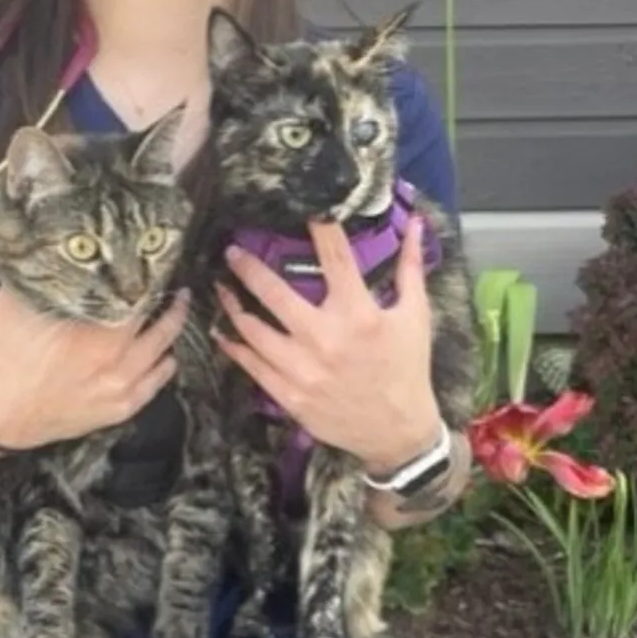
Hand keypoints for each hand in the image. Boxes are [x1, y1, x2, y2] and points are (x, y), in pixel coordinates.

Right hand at [0, 284, 187, 449]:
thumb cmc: (9, 356)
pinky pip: (156, 384)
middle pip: (163, 327)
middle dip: (172, 306)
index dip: (152, 281)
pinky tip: (166, 354)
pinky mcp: (120, 410)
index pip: (140, 299)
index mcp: (96, 333)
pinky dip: (164, 366)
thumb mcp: (17, 305)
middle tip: (179, 291)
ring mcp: (121, 389)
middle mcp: (117, 361)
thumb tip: (54, 250)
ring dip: (171, 333)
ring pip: (164, 355)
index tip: (157, 267)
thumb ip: (43, 279)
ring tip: (175, 316)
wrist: (2, 414)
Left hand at [215, 217, 441, 473]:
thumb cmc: (408, 368)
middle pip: (274, 292)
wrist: (399, 432)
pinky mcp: (289, 395)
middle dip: (247, 267)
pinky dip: (233, 345)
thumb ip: (410, 266)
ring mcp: (303, 370)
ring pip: (253, 329)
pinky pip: (251, 365)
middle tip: (230, 251)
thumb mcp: (415, 315)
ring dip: (232, 304)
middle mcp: (326, 339)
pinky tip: (222, 330)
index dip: (318, 226)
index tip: (300, 204)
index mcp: (359, 314)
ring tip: (220, 285)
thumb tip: (416, 222)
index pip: (334, 257)